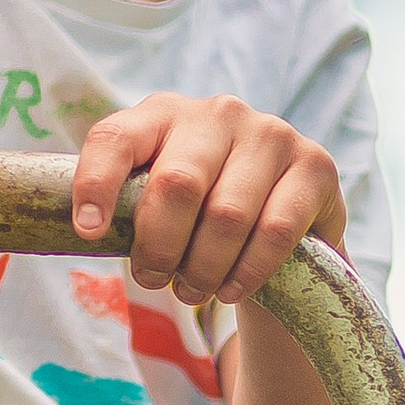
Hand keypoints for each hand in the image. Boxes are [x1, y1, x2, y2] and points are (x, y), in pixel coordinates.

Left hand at [69, 93, 344, 308]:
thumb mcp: (157, 200)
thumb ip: (127, 206)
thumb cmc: (200, 212)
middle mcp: (217, 113)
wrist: (282, 216)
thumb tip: (90, 232)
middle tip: (154, 280)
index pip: (116, 138)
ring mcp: (271, 133)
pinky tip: (231, 290)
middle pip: (176, 185)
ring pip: (227, 215)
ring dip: (203, 269)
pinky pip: (276, 230)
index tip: (89, 231)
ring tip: (193, 291)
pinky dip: (248, 272)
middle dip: (160, 247)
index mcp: (162, 114)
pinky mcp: (315, 165)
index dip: (96, 184)